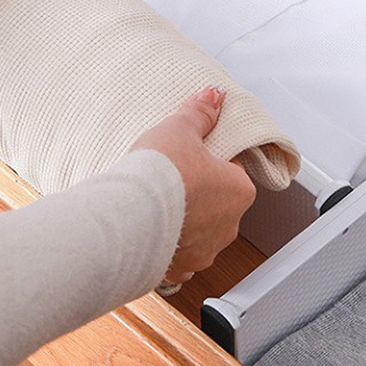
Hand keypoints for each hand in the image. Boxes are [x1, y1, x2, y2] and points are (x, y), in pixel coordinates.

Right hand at [131, 86, 256, 283]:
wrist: (126, 218)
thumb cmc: (159, 176)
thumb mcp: (179, 130)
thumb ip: (199, 113)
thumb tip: (213, 96)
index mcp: (239, 191)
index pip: (232, 169)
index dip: (209, 159)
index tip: (190, 155)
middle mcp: (228, 225)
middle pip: (217, 202)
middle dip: (198, 193)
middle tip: (170, 179)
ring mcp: (204, 250)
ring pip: (199, 232)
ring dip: (183, 222)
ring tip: (156, 205)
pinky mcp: (179, 269)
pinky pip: (178, 257)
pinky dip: (167, 247)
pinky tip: (151, 233)